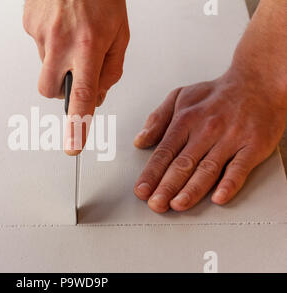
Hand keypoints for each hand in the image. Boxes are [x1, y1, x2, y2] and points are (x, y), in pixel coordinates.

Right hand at [23, 0, 129, 154]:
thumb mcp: (120, 32)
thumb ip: (111, 69)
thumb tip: (97, 95)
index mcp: (88, 45)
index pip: (81, 97)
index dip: (76, 125)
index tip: (72, 145)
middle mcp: (60, 42)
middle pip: (49, 90)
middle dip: (59, 90)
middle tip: (72, 71)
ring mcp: (40, 32)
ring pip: (45, 65)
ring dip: (58, 59)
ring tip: (71, 32)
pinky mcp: (28, 23)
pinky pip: (38, 44)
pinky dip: (50, 40)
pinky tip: (60, 23)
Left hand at [133, 0, 286, 212]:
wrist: (258, 81)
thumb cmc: (217, 94)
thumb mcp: (180, 97)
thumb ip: (157, 119)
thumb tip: (140, 140)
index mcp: (186, 119)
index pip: (164, 152)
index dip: (151, 173)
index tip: (142, 190)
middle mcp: (206, 129)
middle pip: (183, 163)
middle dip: (166, 186)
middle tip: (155, 204)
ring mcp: (230, 138)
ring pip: (208, 168)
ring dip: (191, 189)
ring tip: (178, 205)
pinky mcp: (253, 145)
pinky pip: (240, 167)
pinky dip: (229, 183)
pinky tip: (218, 197)